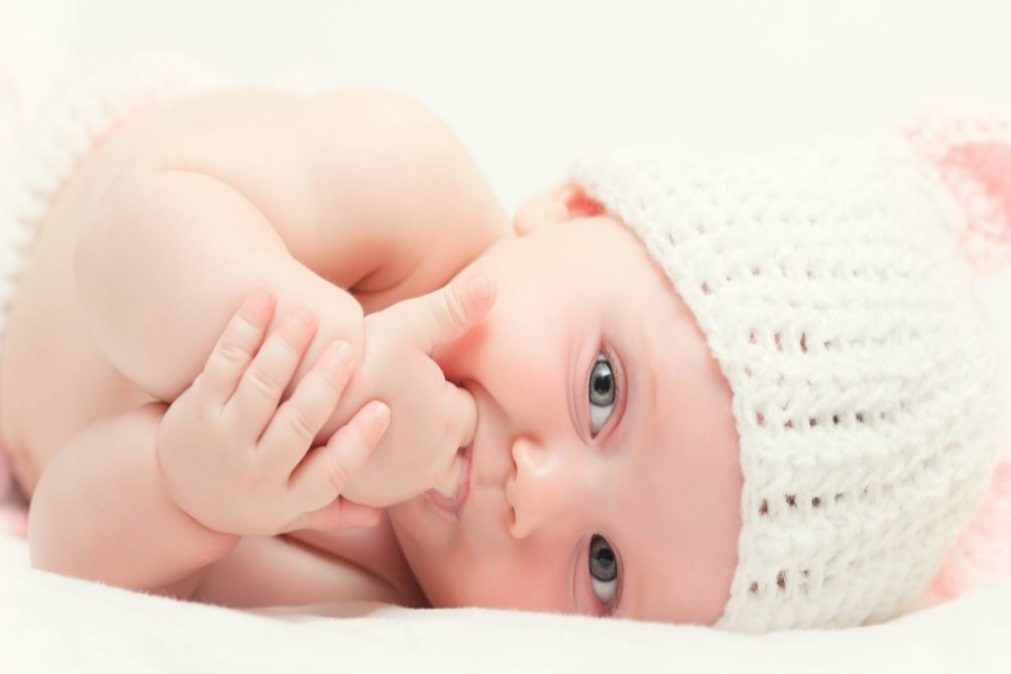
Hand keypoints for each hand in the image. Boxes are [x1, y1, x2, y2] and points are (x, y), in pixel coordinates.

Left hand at [155, 287, 391, 536]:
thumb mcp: (287, 514)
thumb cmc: (250, 495)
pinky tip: (262, 298)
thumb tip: (379, 512)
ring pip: (258, 389)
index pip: (330, 473)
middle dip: (323, 387)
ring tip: (308, 314)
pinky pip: (222, 363)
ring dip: (284, 350)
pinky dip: (243, 330)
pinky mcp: (195, 407)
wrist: (171, 493)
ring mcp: (221, 438)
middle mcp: (253, 471)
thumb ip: (333, 512)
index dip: (358, 443)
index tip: (382, 409)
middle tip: (348, 349)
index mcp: (285, 498)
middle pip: (294, 427)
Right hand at [336, 272, 495, 506]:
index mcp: (452, 425)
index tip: (408, 373)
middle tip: (389, 391)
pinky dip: (376, 463)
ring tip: (371, 410)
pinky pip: (385, 479)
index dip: (437, 387)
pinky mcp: (368, 500)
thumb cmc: (358, 354)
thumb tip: (493, 284)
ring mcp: (399, 490)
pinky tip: (356, 436)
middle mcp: (431, 468)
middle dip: (424, 420)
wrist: (292, 394)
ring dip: (401, 443)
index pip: (464, 409)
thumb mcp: (408, 323)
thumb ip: (454, 307)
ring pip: (415, 462)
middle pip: (444, 440)